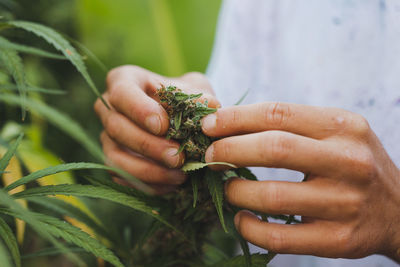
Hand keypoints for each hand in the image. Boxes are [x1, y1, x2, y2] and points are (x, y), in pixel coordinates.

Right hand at [95, 65, 218, 193]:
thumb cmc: (186, 97)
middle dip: (148, 146)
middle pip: (117, 127)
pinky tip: (172, 185)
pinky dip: (148, 185)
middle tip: (177, 157)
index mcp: (124, 80)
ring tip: (179, 176)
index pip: (122, 92)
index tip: (163, 125)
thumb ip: (200, 96)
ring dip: (147, 170)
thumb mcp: (196, 89)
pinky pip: (122, 177)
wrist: (182, 118)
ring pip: (115, 157)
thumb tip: (211, 105)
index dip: (140, 110)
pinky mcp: (114, 161)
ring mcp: (108, 136)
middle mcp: (109, 107)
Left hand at [202, 102, 399, 260]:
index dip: (235, 118)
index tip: (209, 125)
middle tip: (209, 156)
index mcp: (343, 127)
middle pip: (274, 149)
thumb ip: (290, 127)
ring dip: (236, 191)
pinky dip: (250, 228)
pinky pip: (280, 237)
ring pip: (272, 196)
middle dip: (229, 150)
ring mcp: (345, 203)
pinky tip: (242, 218)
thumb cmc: (350, 164)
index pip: (278, 114)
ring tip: (227, 188)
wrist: (397, 209)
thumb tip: (229, 125)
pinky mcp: (339, 240)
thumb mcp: (333, 133)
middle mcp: (348, 161)